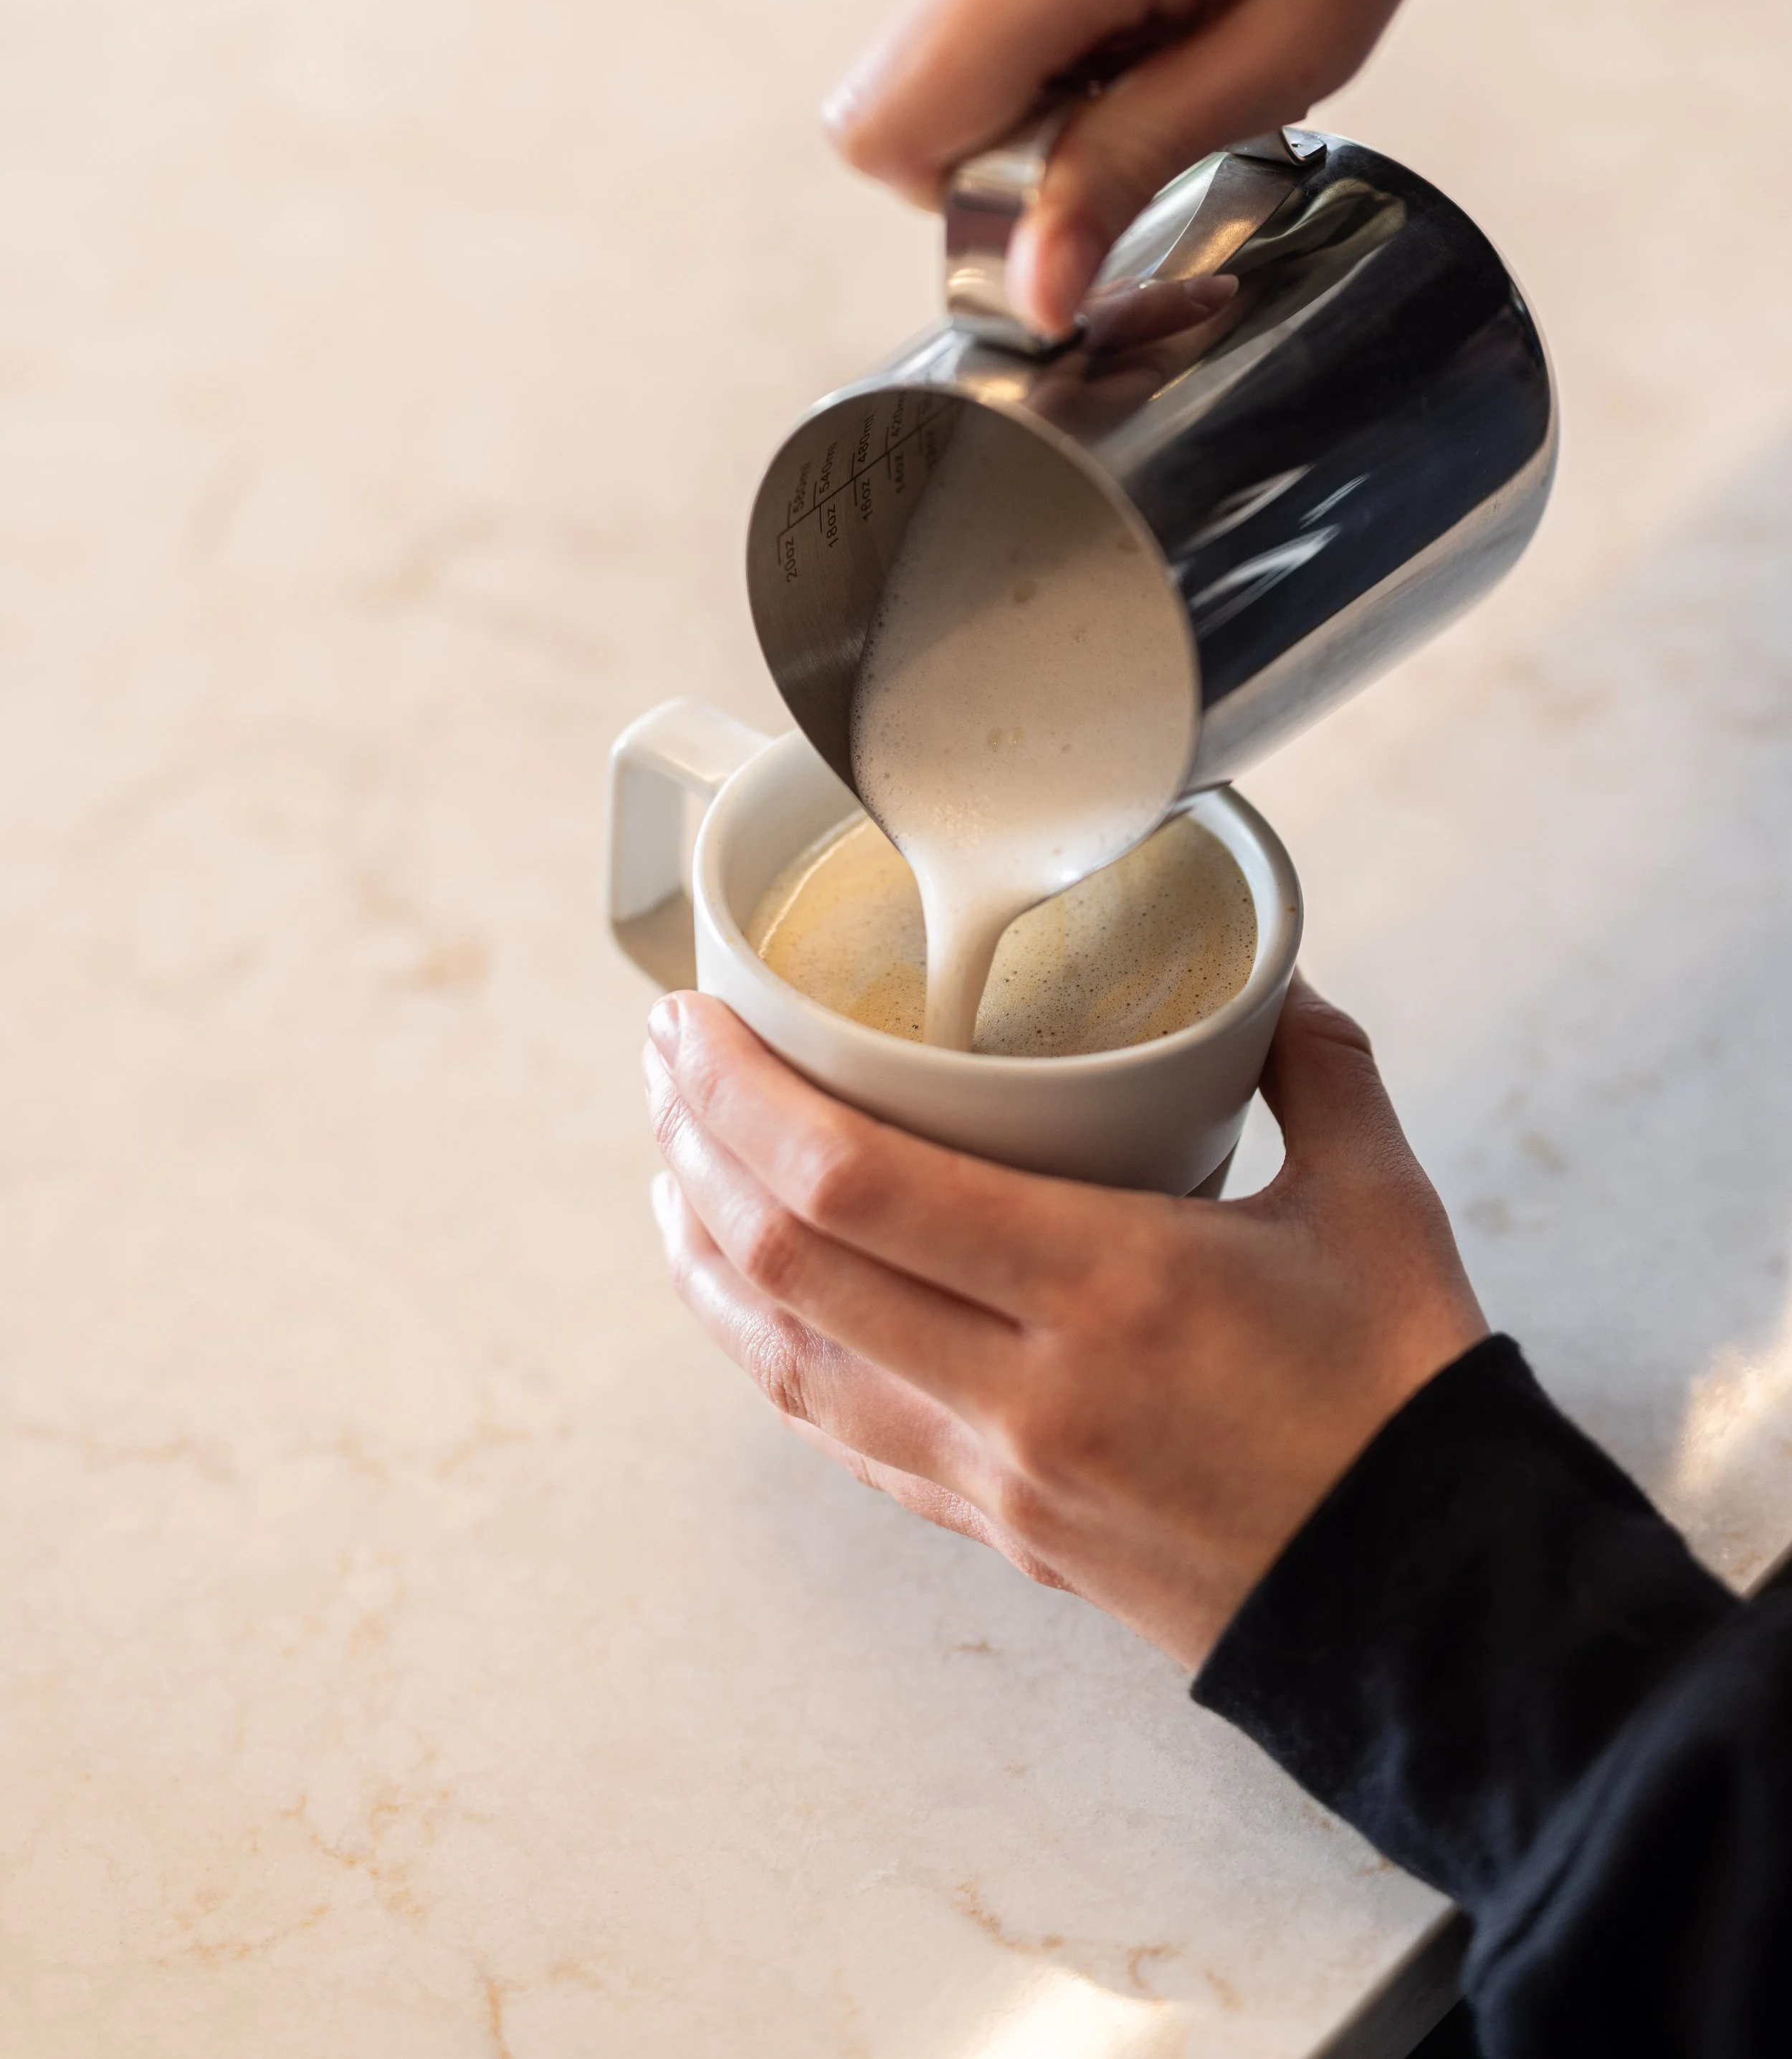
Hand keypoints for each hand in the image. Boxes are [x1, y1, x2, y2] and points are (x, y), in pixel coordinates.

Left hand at [645, 974, 1485, 1669]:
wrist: (1424, 1612)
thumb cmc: (1401, 1406)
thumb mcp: (1376, 1205)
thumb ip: (1313, 1066)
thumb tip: (1273, 974)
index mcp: (1108, 1289)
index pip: (854, 1184)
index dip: (739, 1096)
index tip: (693, 1021)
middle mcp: (1022, 1390)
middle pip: (784, 1260)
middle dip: (692, 1144)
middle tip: (664, 1056)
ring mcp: (993, 1472)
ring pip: (781, 1357)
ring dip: (700, 1249)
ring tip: (668, 1160)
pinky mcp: (990, 1524)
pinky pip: (834, 1427)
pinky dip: (761, 1346)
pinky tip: (741, 1289)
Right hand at [824, 0, 1613, 336]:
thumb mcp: (1296, 42)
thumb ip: (1135, 162)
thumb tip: (1031, 289)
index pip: (893, 122)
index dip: (964, 193)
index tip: (1071, 180)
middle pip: (923, 76)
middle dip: (1029, 108)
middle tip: (1167, 55)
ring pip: (949, 13)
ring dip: (1051, 32)